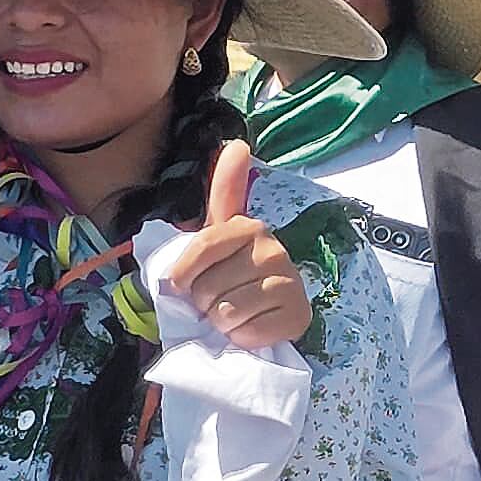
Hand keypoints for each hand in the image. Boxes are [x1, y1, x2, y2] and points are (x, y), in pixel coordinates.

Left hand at [156, 142, 310, 351]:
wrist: (260, 317)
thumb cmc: (230, 275)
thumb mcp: (218, 234)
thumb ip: (223, 192)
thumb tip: (239, 143)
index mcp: (249, 226)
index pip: (199, 249)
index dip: (183, 276)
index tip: (185, 284)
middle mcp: (274, 248)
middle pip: (208, 287)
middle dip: (203, 303)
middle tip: (217, 301)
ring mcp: (290, 282)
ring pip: (226, 312)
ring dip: (221, 323)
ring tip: (233, 316)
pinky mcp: (298, 315)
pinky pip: (248, 333)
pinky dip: (242, 338)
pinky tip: (251, 328)